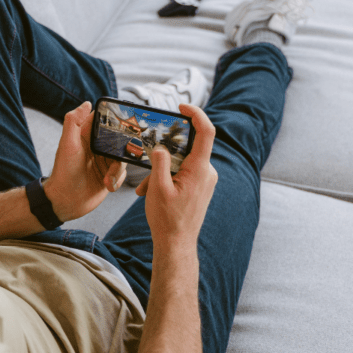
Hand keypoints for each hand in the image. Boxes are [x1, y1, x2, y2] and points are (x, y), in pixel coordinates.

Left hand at [44, 102, 127, 221]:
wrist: (65, 201)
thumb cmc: (63, 172)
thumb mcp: (68, 144)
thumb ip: (74, 122)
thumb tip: (85, 103)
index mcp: (87, 136)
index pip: (105, 121)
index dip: (116, 121)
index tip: (127, 124)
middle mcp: (97, 147)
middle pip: (120, 141)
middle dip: (123, 151)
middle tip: (117, 160)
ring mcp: (104, 162)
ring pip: (123, 159)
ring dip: (117, 170)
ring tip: (106, 179)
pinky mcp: (109, 176)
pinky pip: (122, 174)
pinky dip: (117, 180)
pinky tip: (107, 186)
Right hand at [136, 104, 217, 250]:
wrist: (176, 245)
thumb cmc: (167, 219)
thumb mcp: (157, 188)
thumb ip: (159, 162)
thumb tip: (160, 147)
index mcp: (200, 169)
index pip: (206, 132)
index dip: (196, 114)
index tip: (182, 107)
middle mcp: (207, 172)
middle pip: (188, 146)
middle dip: (165, 152)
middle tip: (148, 161)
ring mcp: (205, 180)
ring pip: (182, 162)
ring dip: (162, 169)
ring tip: (146, 188)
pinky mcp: (200, 186)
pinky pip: (183, 172)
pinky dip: (167, 177)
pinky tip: (150, 192)